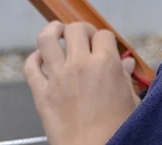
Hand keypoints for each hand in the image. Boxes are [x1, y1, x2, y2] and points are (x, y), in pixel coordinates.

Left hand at [24, 21, 140, 144]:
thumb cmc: (116, 131)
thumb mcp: (130, 101)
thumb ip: (125, 77)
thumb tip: (126, 63)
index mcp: (106, 64)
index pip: (103, 34)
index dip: (104, 38)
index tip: (103, 45)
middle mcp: (80, 65)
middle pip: (75, 29)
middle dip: (80, 29)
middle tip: (83, 37)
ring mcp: (58, 78)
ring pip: (47, 39)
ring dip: (52, 30)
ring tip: (57, 31)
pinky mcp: (41, 93)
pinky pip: (30, 67)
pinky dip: (33, 59)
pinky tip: (40, 59)